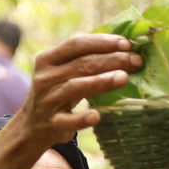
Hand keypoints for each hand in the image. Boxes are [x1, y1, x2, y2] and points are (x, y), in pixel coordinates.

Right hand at [12, 33, 141, 146]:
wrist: (32, 125)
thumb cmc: (57, 92)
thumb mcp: (62, 71)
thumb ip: (83, 59)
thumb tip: (124, 47)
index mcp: (47, 59)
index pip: (76, 44)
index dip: (102, 42)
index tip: (127, 44)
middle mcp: (45, 77)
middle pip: (81, 63)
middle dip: (111, 60)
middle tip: (136, 61)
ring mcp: (48, 100)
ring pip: (76, 87)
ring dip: (101, 81)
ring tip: (124, 78)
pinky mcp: (53, 123)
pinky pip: (68, 120)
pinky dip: (82, 118)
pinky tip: (97, 115)